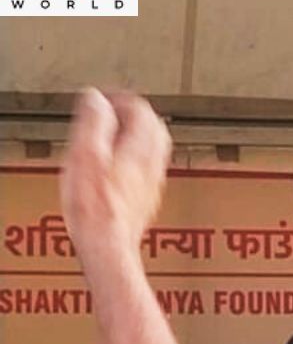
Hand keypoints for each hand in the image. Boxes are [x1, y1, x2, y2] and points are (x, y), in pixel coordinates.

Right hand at [59, 88, 171, 262]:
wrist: (108, 245)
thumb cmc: (95, 207)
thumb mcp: (86, 155)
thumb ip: (94, 123)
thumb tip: (97, 99)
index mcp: (139, 149)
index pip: (143, 111)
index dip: (122, 100)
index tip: (104, 99)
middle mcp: (152, 165)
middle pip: (155, 129)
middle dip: (136, 115)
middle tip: (114, 112)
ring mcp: (153, 184)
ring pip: (155, 150)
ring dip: (138, 137)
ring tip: (116, 135)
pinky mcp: (147, 200)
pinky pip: (149, 170)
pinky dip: (136, 158)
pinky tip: (120, 166)